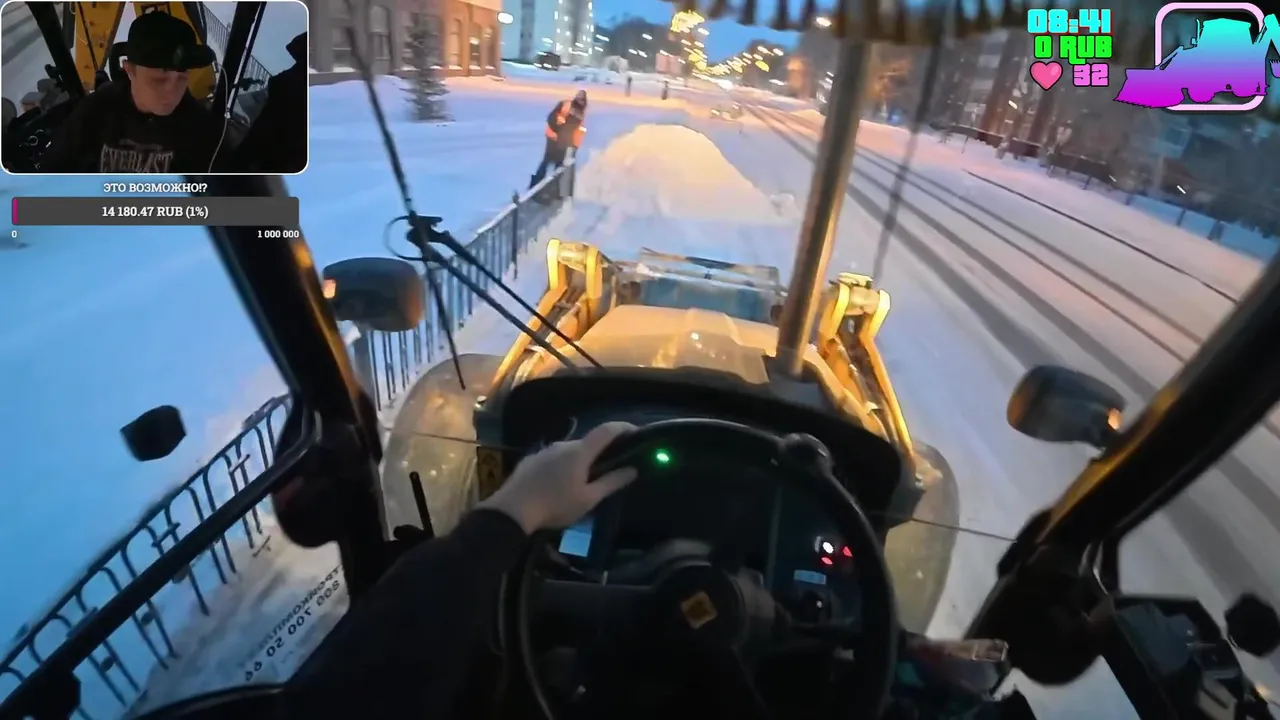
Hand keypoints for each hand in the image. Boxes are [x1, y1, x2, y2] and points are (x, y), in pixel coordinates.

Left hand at [478, 422, 637, 533]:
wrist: (512, 510)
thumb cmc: (555, 505)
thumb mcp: (588, 499)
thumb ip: (611, 482)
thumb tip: (633, 469)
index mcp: (580, 452)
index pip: (606, 430)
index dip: (623, 427)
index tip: (635, 432)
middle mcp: (563, 444)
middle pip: (588, 443)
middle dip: (600, 452)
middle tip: (609, 469)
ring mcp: (545, 450)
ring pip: (569, 452)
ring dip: (579, 461)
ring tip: (581, 483)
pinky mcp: (531, 460)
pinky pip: (553, 459)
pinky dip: (562, 467)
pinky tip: (558, 485)